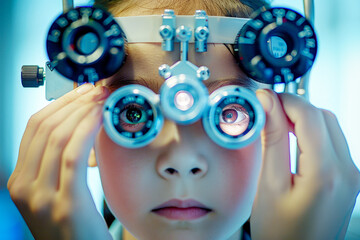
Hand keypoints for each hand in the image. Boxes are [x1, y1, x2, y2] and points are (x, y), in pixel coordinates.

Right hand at [7, 84, 111, 239]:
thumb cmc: (74, 225)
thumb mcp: (55, 192)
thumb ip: (57, 163)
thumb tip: (75, 124)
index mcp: (19, 181)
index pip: (33, 128)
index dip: (59, 104)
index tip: (80, 92)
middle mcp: (23, 187)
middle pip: (44, 128)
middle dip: (72, 102)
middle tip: (95, 90)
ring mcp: (40, 197)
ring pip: (58, 137)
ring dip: (82, 111)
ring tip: (101, 100)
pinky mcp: (65, 203)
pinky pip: (74, 154)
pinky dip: (87, 129)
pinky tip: (101, 118)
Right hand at [251, 89, 359, 239]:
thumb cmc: (279, 230)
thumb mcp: (269, 184)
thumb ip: (272, 139)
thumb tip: (267, 103)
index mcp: (326, 172)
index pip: (309, 116)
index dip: (284, 100)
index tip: (263, 98)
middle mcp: (347, 170)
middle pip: (322, 117)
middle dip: (294, 106)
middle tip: (267, 110)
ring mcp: (352, 174)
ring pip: (330, 126)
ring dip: (304, 118)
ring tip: (277, 123)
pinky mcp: (349, 178)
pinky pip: (333, 142)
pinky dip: (313, 132)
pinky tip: (294, 138)